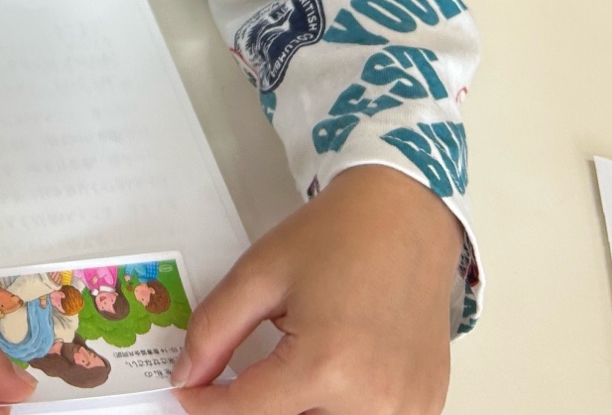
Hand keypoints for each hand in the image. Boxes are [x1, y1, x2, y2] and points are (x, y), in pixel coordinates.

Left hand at [171, 165, 463, 414]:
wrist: (405, 216)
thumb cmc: (340, 234)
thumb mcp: (259, 274)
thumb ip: (214, 331)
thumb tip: (187, 376)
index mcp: (326, 366)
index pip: (246, 413)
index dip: (207, 404)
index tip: (191, 392)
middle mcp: (372, 401)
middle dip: (261, 405)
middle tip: (255, 370)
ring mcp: (406, 409)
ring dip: (302, 407)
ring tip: (304, 361)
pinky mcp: (424, 406)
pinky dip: (340, 405)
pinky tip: (338, 369)